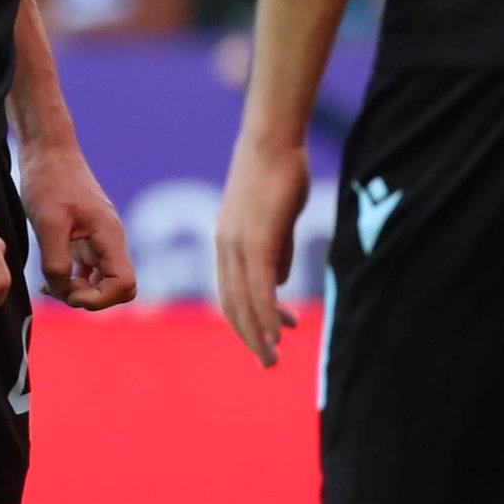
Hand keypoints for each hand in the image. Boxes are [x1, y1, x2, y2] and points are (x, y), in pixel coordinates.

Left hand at [20, 138, 136, 311]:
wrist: (47, 152)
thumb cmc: (49, 181)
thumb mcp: (48, 222)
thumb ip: (56, 260)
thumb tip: (63, 290)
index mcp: (109, 237)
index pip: (124, 284)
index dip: (100, 299)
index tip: (70, 294)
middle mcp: (109, 241)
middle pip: (118, 288)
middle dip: (91, 298)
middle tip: (59, 289)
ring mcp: (98, 241)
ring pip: (102, 282)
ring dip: (80, 291)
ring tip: (50, 285)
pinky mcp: (84, 239)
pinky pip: (88, 271)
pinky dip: (72, 281)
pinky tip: (50, 280)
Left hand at [213, 130, 309, 366]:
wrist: (272, 141)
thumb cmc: (278, 174)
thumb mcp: (274, 221)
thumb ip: (275, 252)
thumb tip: (276, 283)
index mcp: (227, 244)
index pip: (231, 293)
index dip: (245, 320)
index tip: (264, 340)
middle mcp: (226, 247)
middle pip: (233, 303)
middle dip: (249, 336)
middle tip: (267, 362)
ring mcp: (239, 243)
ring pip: (244, 300)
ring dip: (259, 333)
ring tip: (272, 357)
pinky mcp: (257, 237)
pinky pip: (260, 283)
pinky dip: (267, 311)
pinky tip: (277, 331)